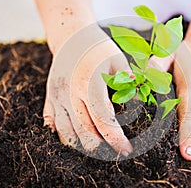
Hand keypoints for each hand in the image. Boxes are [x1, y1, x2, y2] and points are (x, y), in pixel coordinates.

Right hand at [43, 26, 132, 156]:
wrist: (72, 36)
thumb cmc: (99, 48)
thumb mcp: (118, 60)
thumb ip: (128, 83)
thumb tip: (140, 105)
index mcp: (89, 84)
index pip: (103, 119)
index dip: (115, 138)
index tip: (126, 149)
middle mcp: (70, 93)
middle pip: (84, 131)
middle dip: (101, 148)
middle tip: (114, 154)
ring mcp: (57, 97)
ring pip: (65, 132)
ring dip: (81, 146)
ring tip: (96, 151)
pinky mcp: (50, 97)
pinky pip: (51, 122)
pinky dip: (61, 135)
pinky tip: (73, 141)